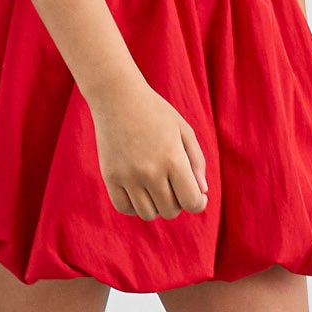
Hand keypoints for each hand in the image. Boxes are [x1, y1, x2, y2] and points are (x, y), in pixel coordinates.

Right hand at [88, 77, 209, 219]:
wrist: (117, 96)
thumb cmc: (156, 112)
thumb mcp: (184, 130)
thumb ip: (197, 162)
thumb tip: (202, 193)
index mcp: (173, 159)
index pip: (191, 202)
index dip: (198, 203)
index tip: (197, 196)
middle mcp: (150, 171)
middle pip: (170, 211)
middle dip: (177, 202)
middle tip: (174, 185)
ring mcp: (128, 176)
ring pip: (148, 214)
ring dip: (157, 206)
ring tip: (157, 188)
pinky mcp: (110, 177)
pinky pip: (124, 208)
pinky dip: (135, 206)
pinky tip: (139, 191)